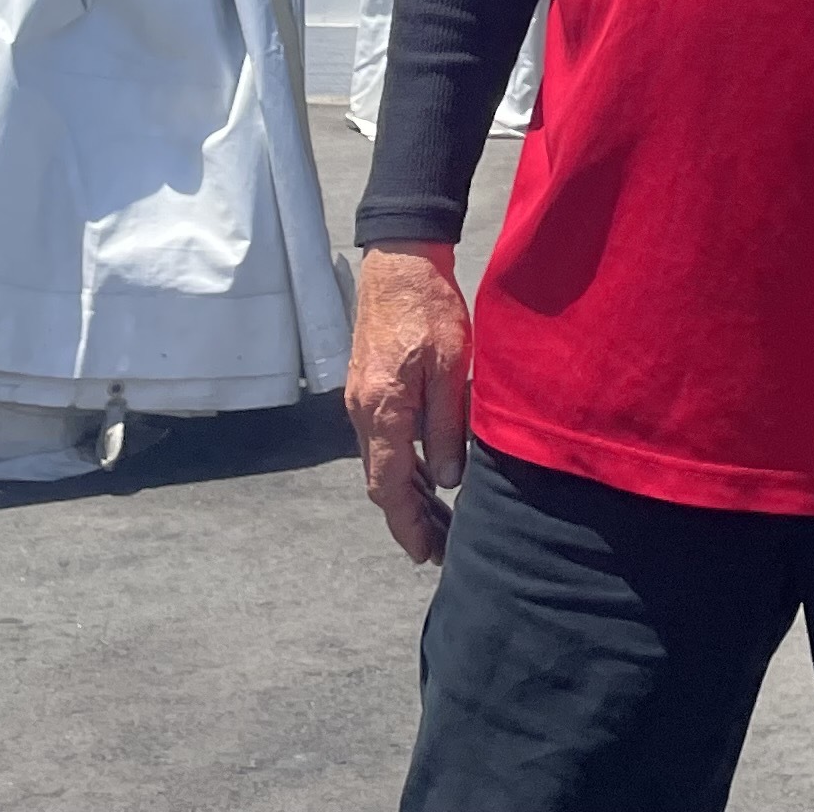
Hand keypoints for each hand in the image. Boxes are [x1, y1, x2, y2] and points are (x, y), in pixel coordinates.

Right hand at [348, 240, 469, 562]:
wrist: (400, 259)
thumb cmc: (430, 307)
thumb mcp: (452, 367)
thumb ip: (448, 426)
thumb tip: (449, 480)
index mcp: (383, 410)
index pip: (390, 487)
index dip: (408, 526)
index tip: (426, 555)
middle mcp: (363, 412)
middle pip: (381, 482)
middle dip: (409, 519)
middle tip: (440, 548)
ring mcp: (360, 399)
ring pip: (381, 462)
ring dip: (406, 494)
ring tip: (439, 521)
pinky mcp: (367, 386)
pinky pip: (381, 440)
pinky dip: (402, 465)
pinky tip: (427, 474)